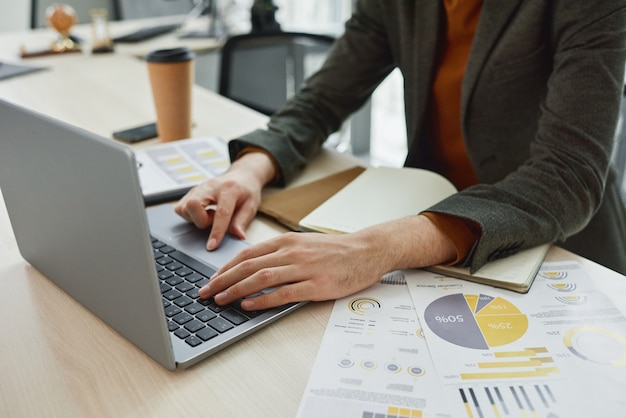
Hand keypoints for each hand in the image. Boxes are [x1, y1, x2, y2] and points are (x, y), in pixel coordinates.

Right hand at [174, 152, 275, 249]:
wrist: (241, 176)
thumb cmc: (247, 191)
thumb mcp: (251, 206)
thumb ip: (242, 221)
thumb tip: (238, 236)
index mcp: (229, 189)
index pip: (221, 213)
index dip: (216, 231)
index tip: (211, 246)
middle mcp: (211, 186)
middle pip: (193, 205)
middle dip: (201, 221)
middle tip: (213, 220)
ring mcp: (199, 188)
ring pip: (184, 207)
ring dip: (196, 218)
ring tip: (210, 215)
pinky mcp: (191, 192)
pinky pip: (180, 207)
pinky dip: (189, 215)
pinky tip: (202, 213)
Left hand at [198, 215, 456, 309]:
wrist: (367, 250)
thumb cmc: (336, 250)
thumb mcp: (304, 244)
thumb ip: (281, 253)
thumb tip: (255, 265)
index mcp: (286, 241)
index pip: (248, 254)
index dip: (226, 267)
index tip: (212, 279)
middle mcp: (291, 252)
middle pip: (249, 266)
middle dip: (223, 279)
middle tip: (206, 292)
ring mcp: (304, 268)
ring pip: (262, 278)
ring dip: (237, 289)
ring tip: (221, 299)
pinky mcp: (316, 285)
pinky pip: (284, 293)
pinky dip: (263, 299)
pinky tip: (249, 305)